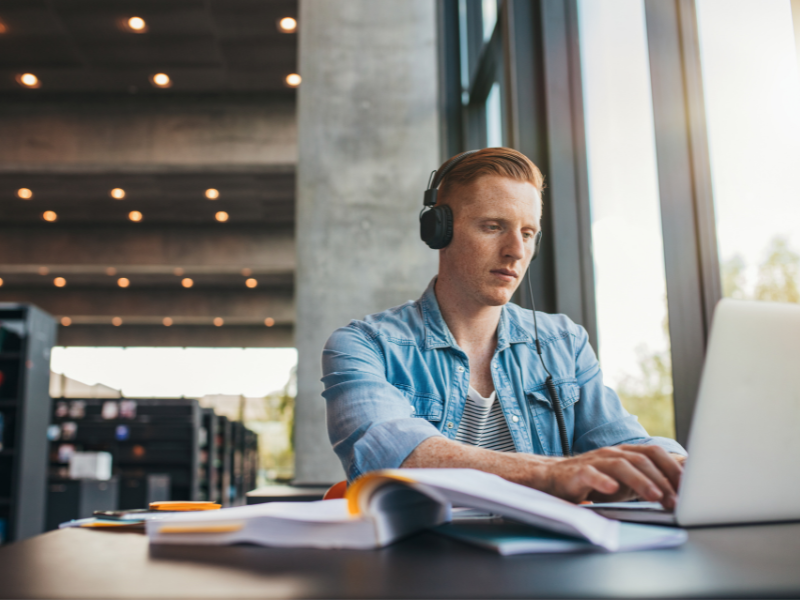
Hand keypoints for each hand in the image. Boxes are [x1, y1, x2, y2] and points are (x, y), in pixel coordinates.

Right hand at [538, 445, 682, 509]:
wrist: (555, 478)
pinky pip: (591, 474)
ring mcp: (594, 462)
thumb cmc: (595, 481)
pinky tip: (612, 490)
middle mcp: (612, 454)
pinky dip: (602, 481)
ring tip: (654, 497)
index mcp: (625, 453)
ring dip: (641, 481)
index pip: (654, 453)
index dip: (672, 467)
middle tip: (674, 501)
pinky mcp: (577, 473)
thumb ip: (647, 480)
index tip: (688, 486)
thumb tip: (680, 489)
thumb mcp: (624, 481)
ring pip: (621, 465)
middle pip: (641, 460)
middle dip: (661, 480)